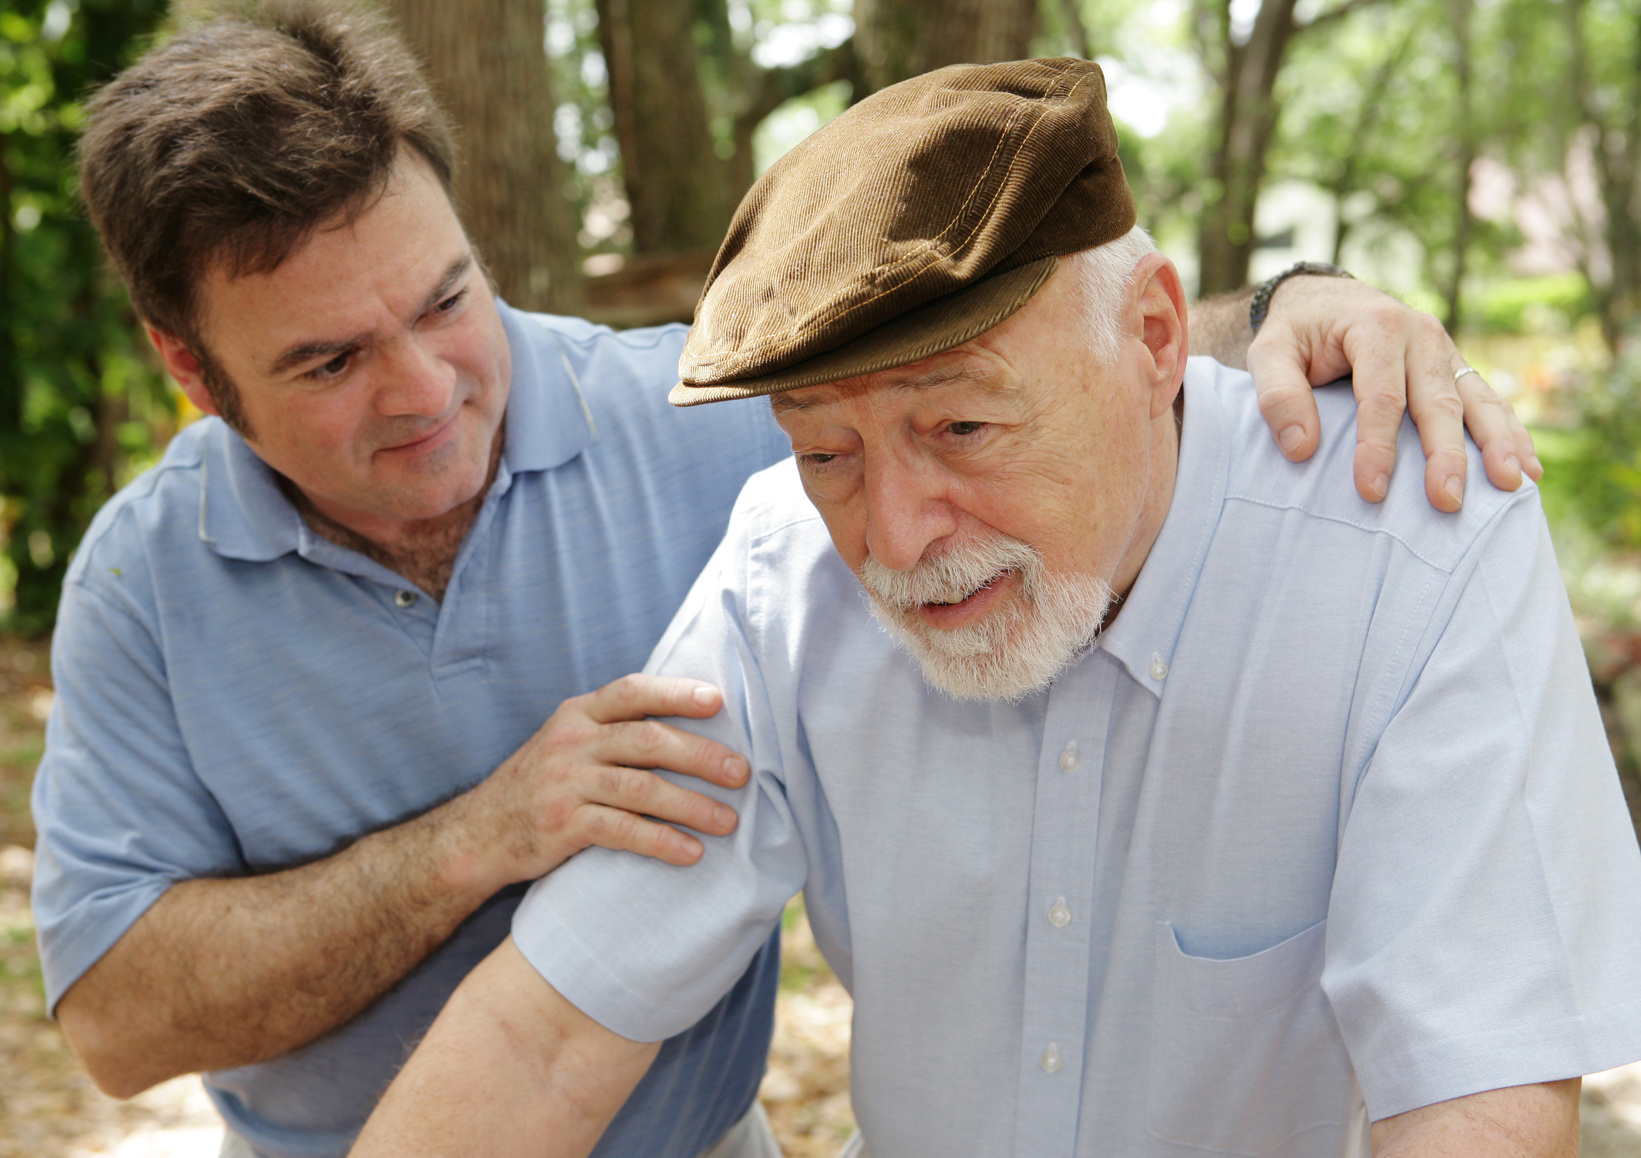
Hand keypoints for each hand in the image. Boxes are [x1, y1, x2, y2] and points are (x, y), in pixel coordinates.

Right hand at [448, 674, 749, 890]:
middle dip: (701, 755)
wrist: (479, 833)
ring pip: (642, 787)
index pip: (633, 691)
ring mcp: (566, 783)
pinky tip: (690, 852)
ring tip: (728, 821)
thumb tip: (692, 725)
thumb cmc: (542, 784)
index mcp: (579, 713)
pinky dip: (661, 841)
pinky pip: (623, 830)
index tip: (718, 700)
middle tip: (741, 773)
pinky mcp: (563, 824)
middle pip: (648, 740)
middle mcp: (573, 742)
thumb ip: (615, 730)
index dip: (676, 692)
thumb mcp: (569, 741)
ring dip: (692, 805)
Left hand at [1247, 275, 1541, 510]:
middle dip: (1445, 455)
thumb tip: (1300, 448)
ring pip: (1477, 400)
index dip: (1378, 446)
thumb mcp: (1268, 353)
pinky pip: (1488, 402)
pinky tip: (1527, 468)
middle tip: (1447, 501)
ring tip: (1512, 484)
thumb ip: (1277, 395)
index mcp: (1376, 327)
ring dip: (1497, 444)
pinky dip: (1510, 433)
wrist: (1324, 300)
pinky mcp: (1455, 368)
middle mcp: (1421, 335)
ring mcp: (1445, 352)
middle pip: (1438, 403)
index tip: (1372, 491)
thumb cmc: (1295, 334)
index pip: (1381, 396)